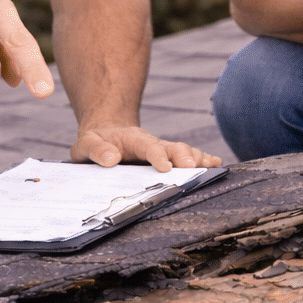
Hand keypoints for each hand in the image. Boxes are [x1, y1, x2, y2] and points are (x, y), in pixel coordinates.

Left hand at [70, 125, 224, 171]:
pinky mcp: (168, 159)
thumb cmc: (95, 141)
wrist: (106, 134)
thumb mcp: (86, 143)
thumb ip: (95, 150)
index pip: (148, 147)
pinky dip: (203, 160)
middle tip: (191, 168)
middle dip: (184, 157)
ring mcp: (163, 151)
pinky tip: (216, 164)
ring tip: (210, 167)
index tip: (166, 167)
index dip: (158, 156)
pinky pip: (188, 158)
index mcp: (133, 140)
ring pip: (184, 152)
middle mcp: (153, 144)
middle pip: (173, 147)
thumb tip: (112, 159)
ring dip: (198, 159)